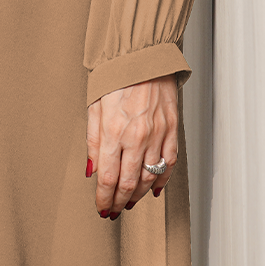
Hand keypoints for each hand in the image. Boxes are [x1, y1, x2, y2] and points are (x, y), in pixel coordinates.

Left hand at [86, 74, 177, 217]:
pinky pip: (169, 163)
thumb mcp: (94, 106)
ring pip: (149, 178)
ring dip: (137, 195)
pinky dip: (161, 181)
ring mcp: (157, 134)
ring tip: (129, 202)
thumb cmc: (116, 76)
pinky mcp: (172, 129)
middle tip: (114, 210)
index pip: (108, 178)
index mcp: (114, 130)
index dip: (104, 199)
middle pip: (128, 183)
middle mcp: (137, 136)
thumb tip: (92, 170)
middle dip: (119, 202)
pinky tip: (153, 189)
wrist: (142, 55)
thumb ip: (93, 141)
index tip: (101, 207)